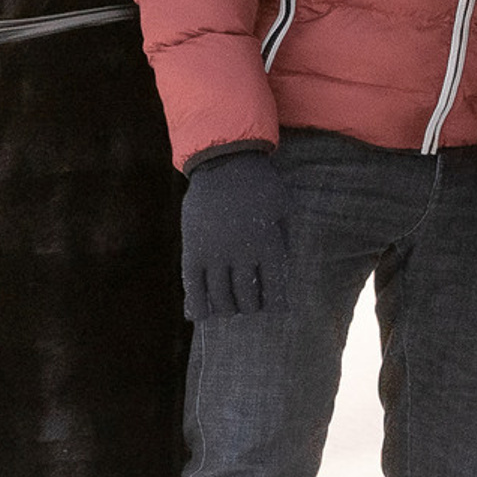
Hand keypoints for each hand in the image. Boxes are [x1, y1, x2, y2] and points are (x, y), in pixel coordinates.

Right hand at [179, 148, 290, 321]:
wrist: (225, 162)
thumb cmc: (259, 183)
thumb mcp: (284, 207)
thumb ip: (284, 238)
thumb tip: (280, 269)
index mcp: (269, 246)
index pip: (275, 292)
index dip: (275, 305)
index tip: (274, 306)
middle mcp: (243, 255)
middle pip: (247, 301)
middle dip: (249, 307)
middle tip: (248, 303)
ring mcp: (216, 254)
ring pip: (221, 299)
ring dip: (226, 308)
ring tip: (229, 305)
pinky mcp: (193, 251)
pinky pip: (193, 287)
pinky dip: (197, 306)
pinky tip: (201, 315)